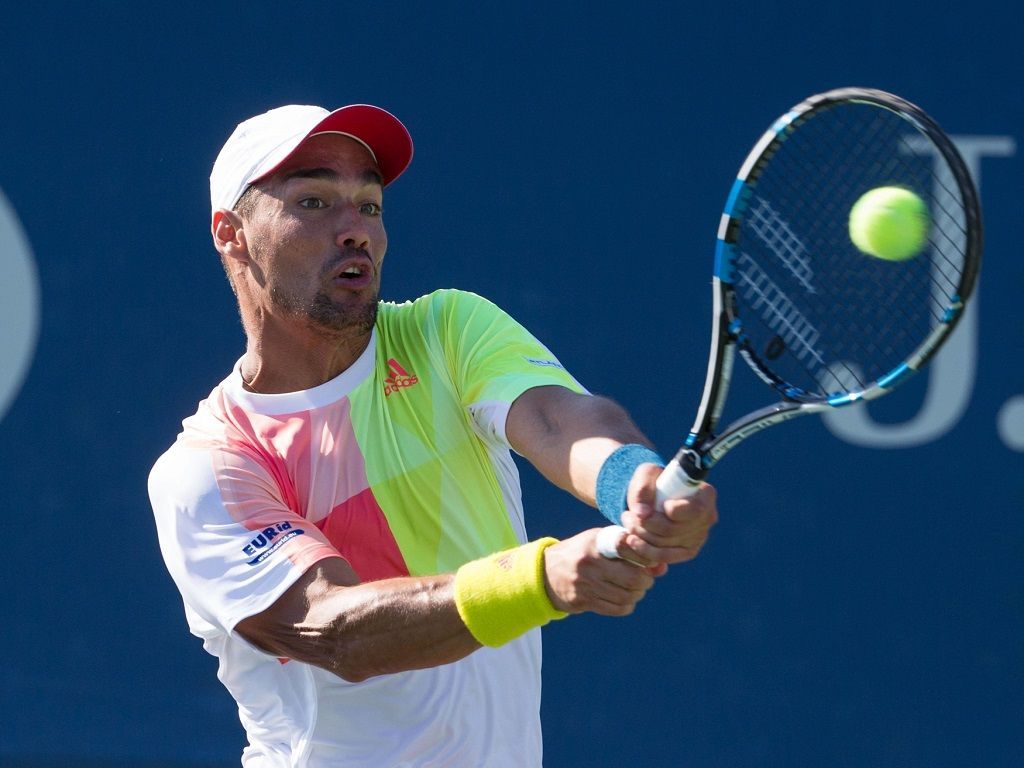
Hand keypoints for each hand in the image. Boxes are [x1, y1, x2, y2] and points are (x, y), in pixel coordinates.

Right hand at [542, 529, 661, 616]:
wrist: (547, 572)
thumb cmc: (582, 552)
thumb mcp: (600, 541)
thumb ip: (629, 550)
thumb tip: (661, 567)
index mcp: (594, 544)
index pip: (629, 549)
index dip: (645, 558)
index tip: (648, 560)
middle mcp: (589, 565)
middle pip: (633, 579)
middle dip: (646, 580)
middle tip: (645, 578)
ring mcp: (585, 585)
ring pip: (627, 596)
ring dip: (638, 594)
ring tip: (635, 588)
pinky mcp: (583, 602)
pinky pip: (616, 609)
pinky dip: (627, 605)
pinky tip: (624, 597)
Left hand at [612, 463, 717, 566]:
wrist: (656, 496)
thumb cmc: (655, 481)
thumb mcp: (647, 474)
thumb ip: (643, 488)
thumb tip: (642, 513)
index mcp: (705, 495)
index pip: (694, 510)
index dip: (672, 510)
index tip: (659, 504)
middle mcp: (706, 519)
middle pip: (674, 530)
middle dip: (645, 523)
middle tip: (627, 514)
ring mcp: (698, 538)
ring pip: (665, 545)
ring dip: (641, 535)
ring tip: (627, 522)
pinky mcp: (686, 552)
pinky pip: (664, 557)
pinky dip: (644, 550)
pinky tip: (631, 540)